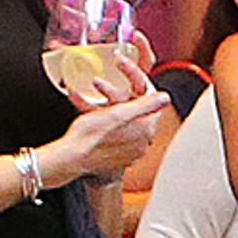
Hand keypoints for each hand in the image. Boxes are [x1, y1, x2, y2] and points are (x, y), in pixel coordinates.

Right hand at [38, 85, 173, 187]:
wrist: (72, 159)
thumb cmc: (92, 135)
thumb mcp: (119, 113)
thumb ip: (145, 105)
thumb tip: (165, 98)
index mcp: (146, 130)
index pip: (151, 104)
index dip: (139, 87)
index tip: (126, 78)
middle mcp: (142, 143)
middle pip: (137, 113)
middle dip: (120, 97)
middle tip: (102, 88)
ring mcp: (131, 152)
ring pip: (124, 123)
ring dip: (110, 110)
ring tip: (93, 103)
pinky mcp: (118, 158)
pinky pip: (115, 135)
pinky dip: (105, 124)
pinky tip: (92, 119)